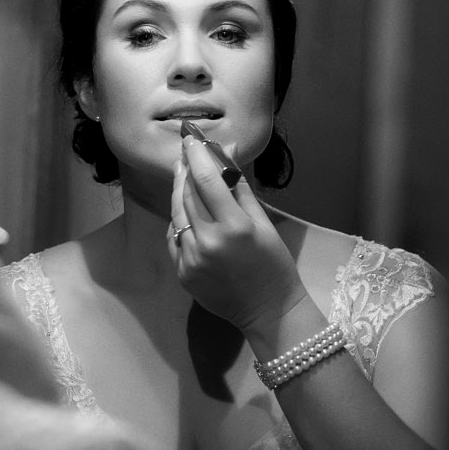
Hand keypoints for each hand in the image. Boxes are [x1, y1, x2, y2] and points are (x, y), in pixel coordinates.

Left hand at [166, 136, 304, 332]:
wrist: (268, 311)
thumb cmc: (273, 263)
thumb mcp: (263, 223)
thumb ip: (240, 187)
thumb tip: (227, 151)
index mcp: (234, 227)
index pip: (207, 181)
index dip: (196, 156)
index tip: (190, 138)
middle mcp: (209, 242)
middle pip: (187, 195)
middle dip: (185, 170)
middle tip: (184, 151)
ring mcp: (192, 259)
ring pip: (177, 215)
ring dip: (179, 192)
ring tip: (182, 174)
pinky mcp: (182, 273)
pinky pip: (175, 237)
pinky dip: (179, 221)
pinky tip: (185, 210)